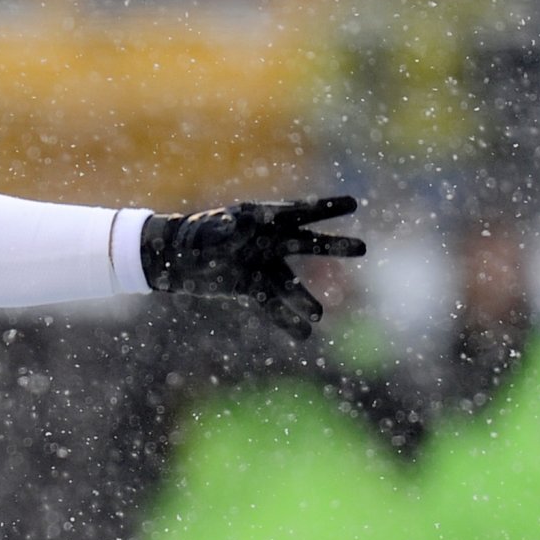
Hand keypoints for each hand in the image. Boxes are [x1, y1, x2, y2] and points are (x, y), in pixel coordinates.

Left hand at [141, 196, 366, 336]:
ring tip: (317, 315)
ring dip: (303, 300)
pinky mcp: (253, 287)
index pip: (298, 211)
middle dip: (333, 246)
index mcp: (262, 218)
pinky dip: (286, 320)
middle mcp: (270, 241)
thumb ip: (220, 227)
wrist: (177, 257)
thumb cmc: (193, 234)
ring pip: (290, 283)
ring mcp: (264, 265)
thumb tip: (235, 227)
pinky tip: (304, 335)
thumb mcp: (205, 228)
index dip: (325, 208)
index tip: (352, 204)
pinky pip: (273, 305)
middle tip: (362, 248)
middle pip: (306, 243)